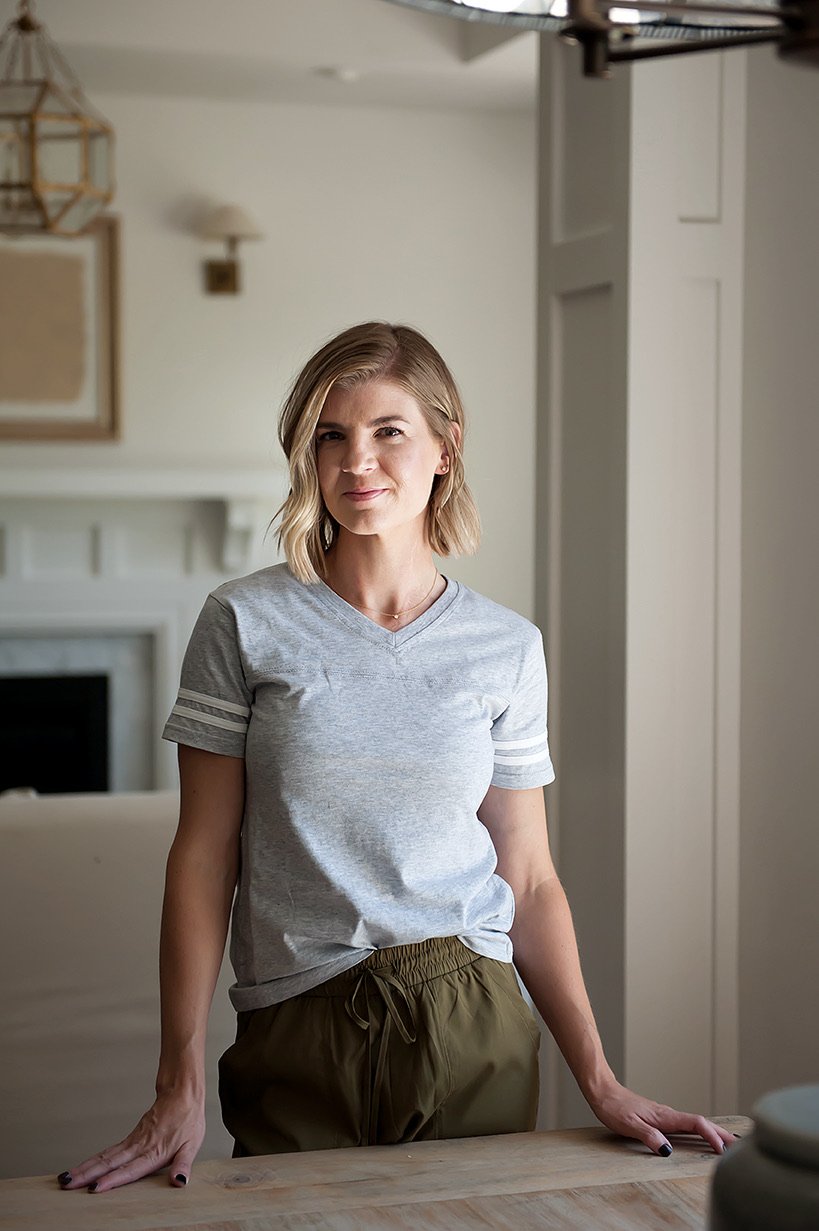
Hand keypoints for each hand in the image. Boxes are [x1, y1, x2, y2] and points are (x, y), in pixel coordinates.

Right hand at [57, 1089, 204, 1191]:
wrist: (182, 1094)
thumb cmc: (188, 1121)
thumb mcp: (192, 1144)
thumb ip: (183, 1165)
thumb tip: (179, 1182)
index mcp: (154, 1152)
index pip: (131, 1169)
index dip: (113, 1179)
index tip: (95, 1188)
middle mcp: (139, 1146)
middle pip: (110, 1162)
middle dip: (87, 1175)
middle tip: (67, 1185)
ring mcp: (133, 1141)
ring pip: (105, 1156)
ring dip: (84, 1168)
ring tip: (66, 1179)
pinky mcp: (130, 1138)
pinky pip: (109, 1151)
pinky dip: (93, 1160)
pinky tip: (83, 1169)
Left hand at [588, 1079, 736, 1155]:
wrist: (603, 1092)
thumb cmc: (614, 1108)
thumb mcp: (629, 1125)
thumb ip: (649, 1137)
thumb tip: (668, 1152)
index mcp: (665, 1116)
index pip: (696, 1124)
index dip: (711, 1136)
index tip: (723, 1149)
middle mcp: (669, 1115)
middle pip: (702, 1123)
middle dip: (722, 1134)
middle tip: (742, 1145)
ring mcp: (666, 1116)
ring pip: (696, 1124)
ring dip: (713, 1132)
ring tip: (730, 1143)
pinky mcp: (661, 1118)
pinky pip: (687, 1125)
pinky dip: (700, 1131)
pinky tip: (702, 1137)